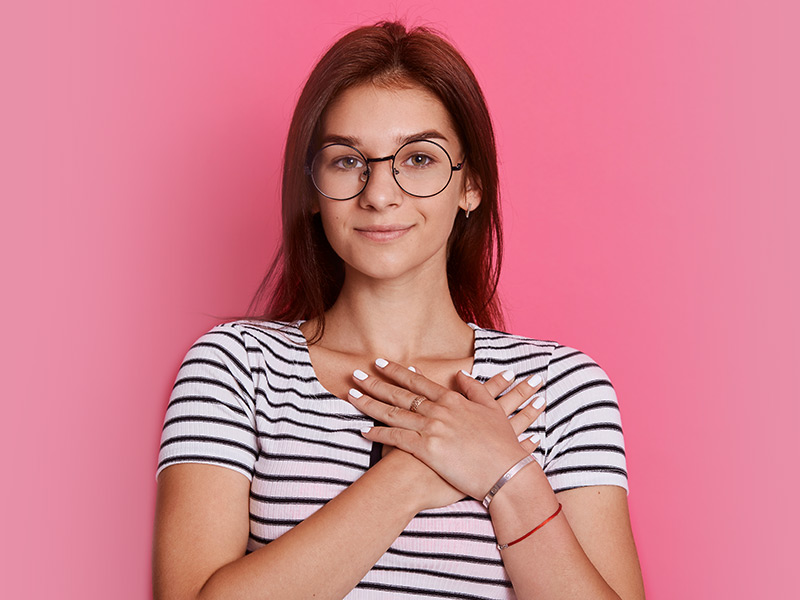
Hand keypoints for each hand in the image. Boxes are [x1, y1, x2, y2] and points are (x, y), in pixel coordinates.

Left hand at [347, 360, 546, 501]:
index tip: (379, 363)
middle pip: (400, 394)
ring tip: (351, 395)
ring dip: (369, 404)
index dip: (396, 371)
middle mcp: (439, 410)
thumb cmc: (502, 444)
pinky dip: (378, 434)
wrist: (506, 472)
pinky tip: (364, 431)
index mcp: (453, 399)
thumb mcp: (492, 409)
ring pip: (393, 413)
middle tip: (355, 374)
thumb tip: (459, 373)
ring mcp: (432, 429)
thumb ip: (474, 389)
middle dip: (375, 382)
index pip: (418, 381)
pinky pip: (396, 439)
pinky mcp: (427, 449)